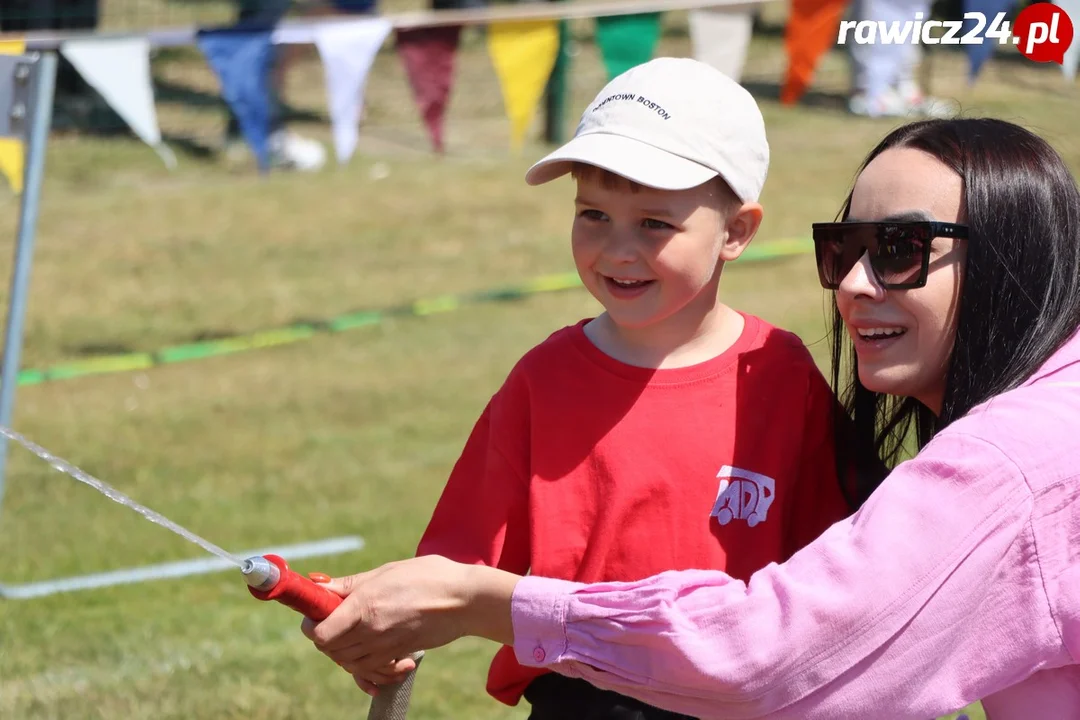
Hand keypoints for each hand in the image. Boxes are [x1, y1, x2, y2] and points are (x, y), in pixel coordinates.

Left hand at [299, 555, 519, 689]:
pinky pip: (370, 672)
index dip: (311, 624)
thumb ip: (351, 585)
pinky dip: (365, 668)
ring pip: (347, 663)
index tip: (315, 613)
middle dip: (325, 637)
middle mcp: (372, 631)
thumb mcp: (386, 571)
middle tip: (334, 619)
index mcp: (365, 605)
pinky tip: (371, 655)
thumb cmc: (429, 576)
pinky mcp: (399, 655)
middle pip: (330, 649)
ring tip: (352, 633)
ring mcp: (386, 647)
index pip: (320, 632)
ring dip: (343, 651)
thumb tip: (320, 586)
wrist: (465, 600)